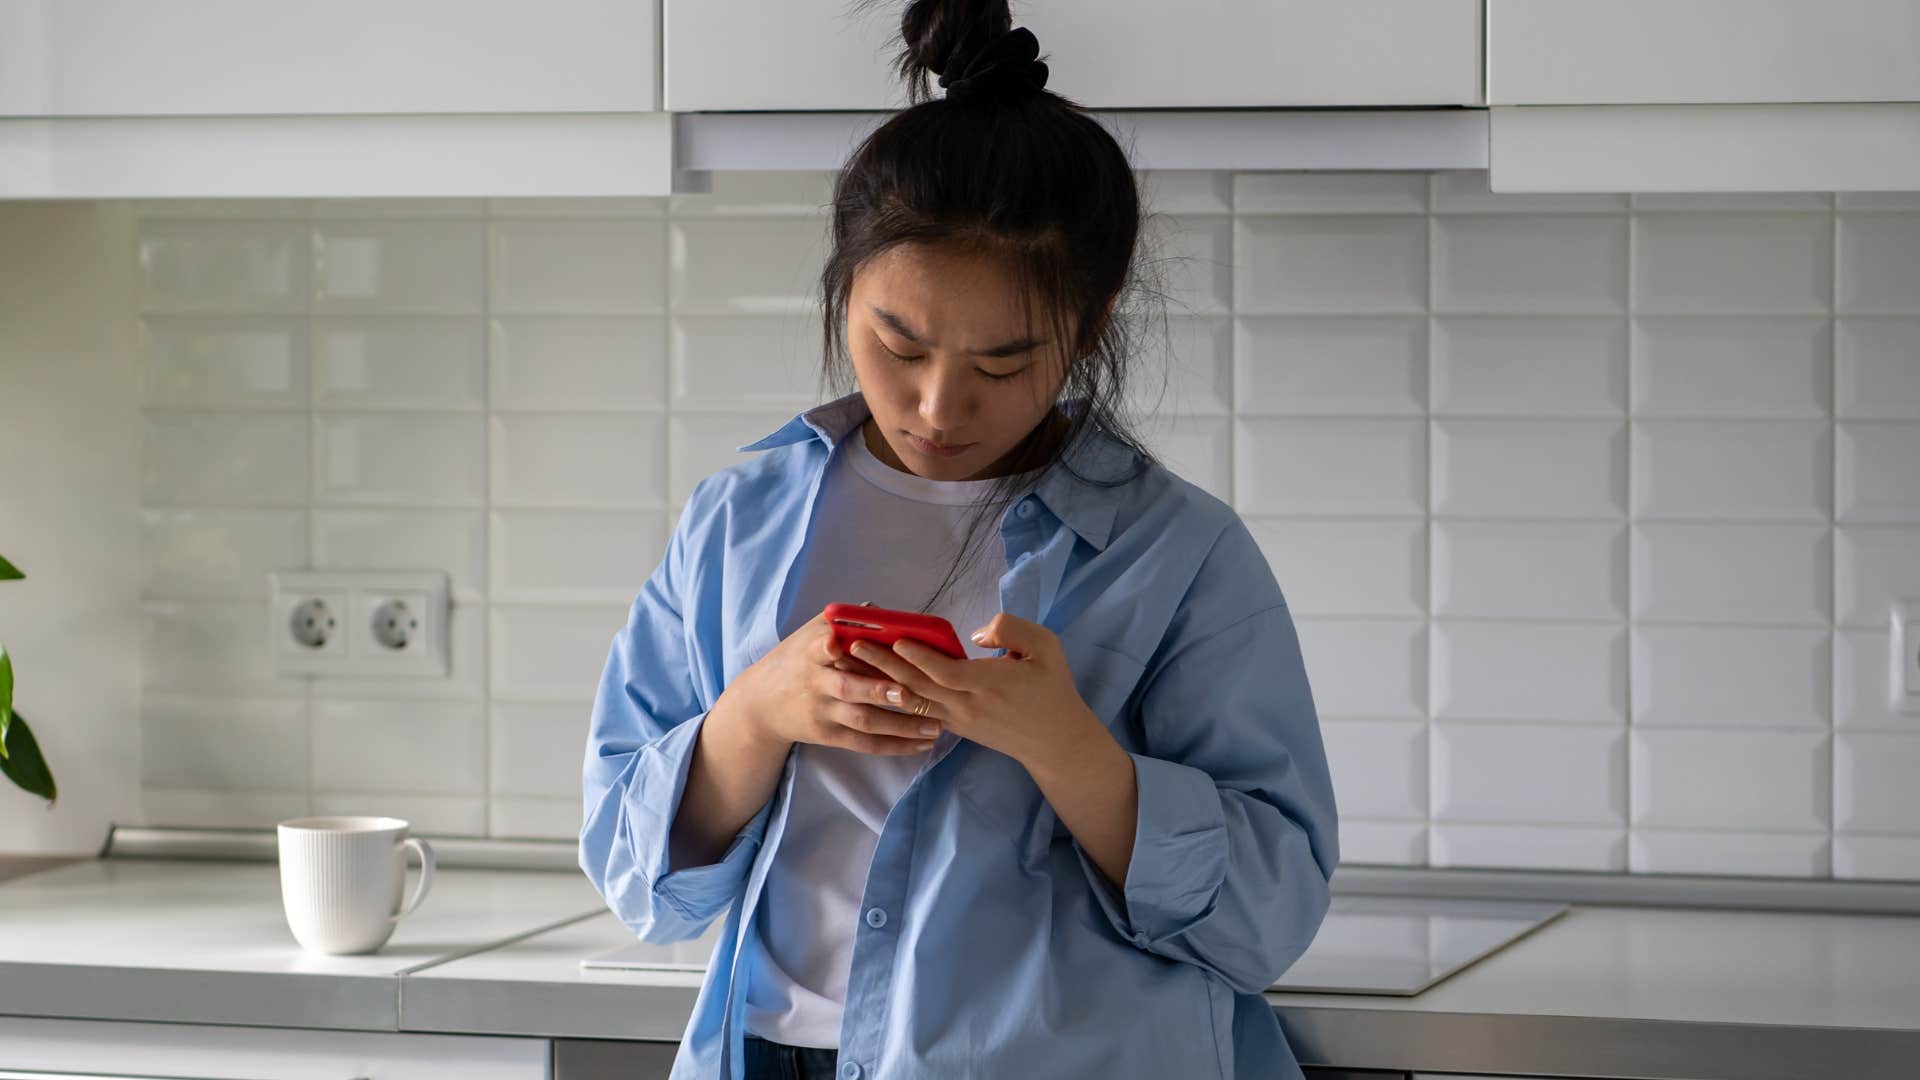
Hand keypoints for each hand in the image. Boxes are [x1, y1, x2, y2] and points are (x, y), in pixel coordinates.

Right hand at [719, 608, 941, 755]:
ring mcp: (824, 712)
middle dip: (877, 691)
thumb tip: (883, 611)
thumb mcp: (810, 633)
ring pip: (864, 721)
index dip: (827, 647)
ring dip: (901, 725)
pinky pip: (866, 744)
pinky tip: (921, 744)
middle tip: (908, 694)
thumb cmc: (797, 660)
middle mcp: (817, 683)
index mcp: (812, 652)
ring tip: (934, 726)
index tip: (835, 643)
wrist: (761, 704)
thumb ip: (845, 622)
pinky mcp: (830, 736)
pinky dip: (895, 746)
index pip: (818, 648)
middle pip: (848, 689)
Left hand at [843, 612, 1103, 771]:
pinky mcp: (955, 727)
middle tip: (854, 645)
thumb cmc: (1052, 688)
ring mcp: (958, 720)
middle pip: (918, 686)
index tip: (896, 638)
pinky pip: (920, 712)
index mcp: (989, 684)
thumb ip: (1011, 630)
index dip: (919, 656)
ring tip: (855, 664)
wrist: (1055, 742)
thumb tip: (975, 633)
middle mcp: (967, 705)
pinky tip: (879, 682)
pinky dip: (897, 697)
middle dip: (884, 665)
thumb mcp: (1046, 647)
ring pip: (913, 701)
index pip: (945, 671)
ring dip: (883, 682)